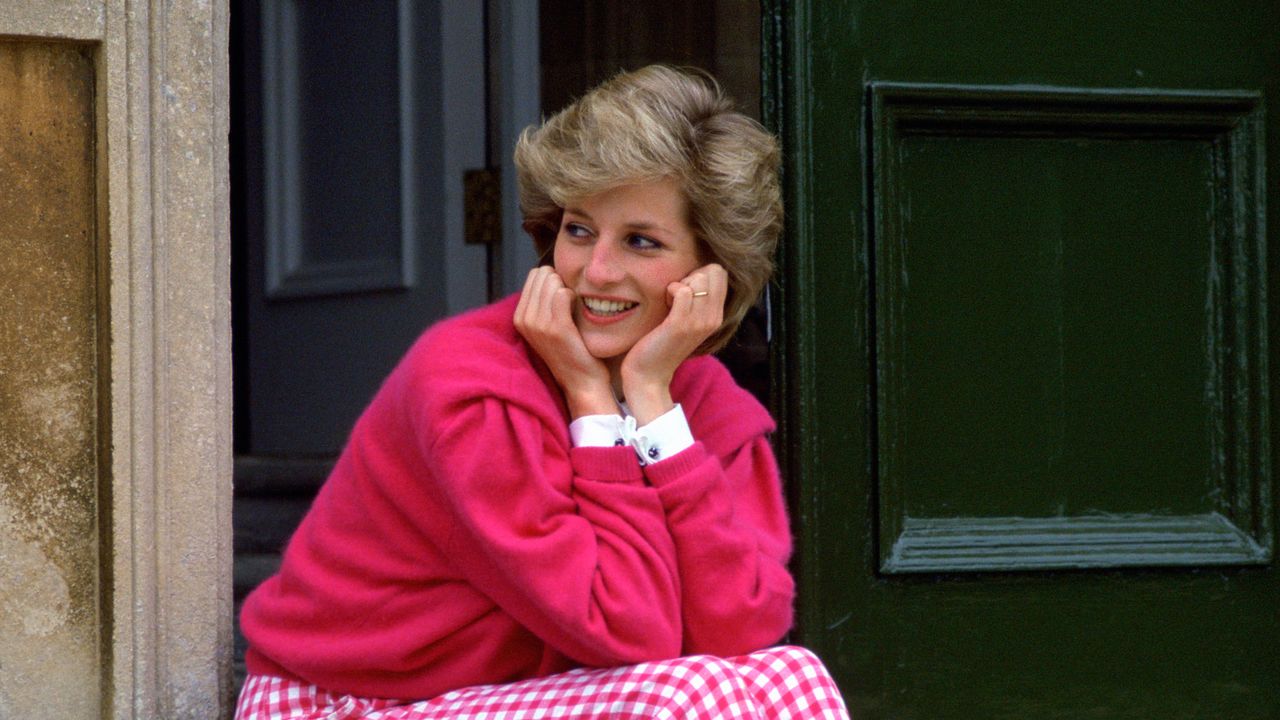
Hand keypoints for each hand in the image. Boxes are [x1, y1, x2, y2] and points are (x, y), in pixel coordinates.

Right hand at [514, 266, 617, 418]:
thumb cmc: (570, 349)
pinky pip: (563, 294)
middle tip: (570, 303)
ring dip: (568, 289)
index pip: (534, 275)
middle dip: (561, 281)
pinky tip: (579, 310)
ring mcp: (538, 324)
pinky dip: (575, 297)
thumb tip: (550, 272)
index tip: (563, 298)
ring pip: (553, 281)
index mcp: (519, 317)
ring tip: (574, 309)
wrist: (581, 381)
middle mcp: (524, 319)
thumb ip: (543, 301)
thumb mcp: (547, 325)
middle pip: (543, 274)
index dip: (554, 280)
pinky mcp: (556, 328)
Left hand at [620, 264, 727, 423]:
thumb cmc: (661, 344)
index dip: (700, 273)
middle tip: (677, 296)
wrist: (649, 375)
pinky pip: (683, 290)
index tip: (684, 292)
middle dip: (692, 275)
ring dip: (680, 283)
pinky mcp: (681, 325)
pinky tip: (665, 305)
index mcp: (716, 316)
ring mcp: (699, 322)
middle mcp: (713, 318)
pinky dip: (671, 290)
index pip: (720, 273)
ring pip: (699, 278)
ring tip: (670, 303)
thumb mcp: (687, 321)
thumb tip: (694, 274)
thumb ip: (696, 301)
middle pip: (713, 271)